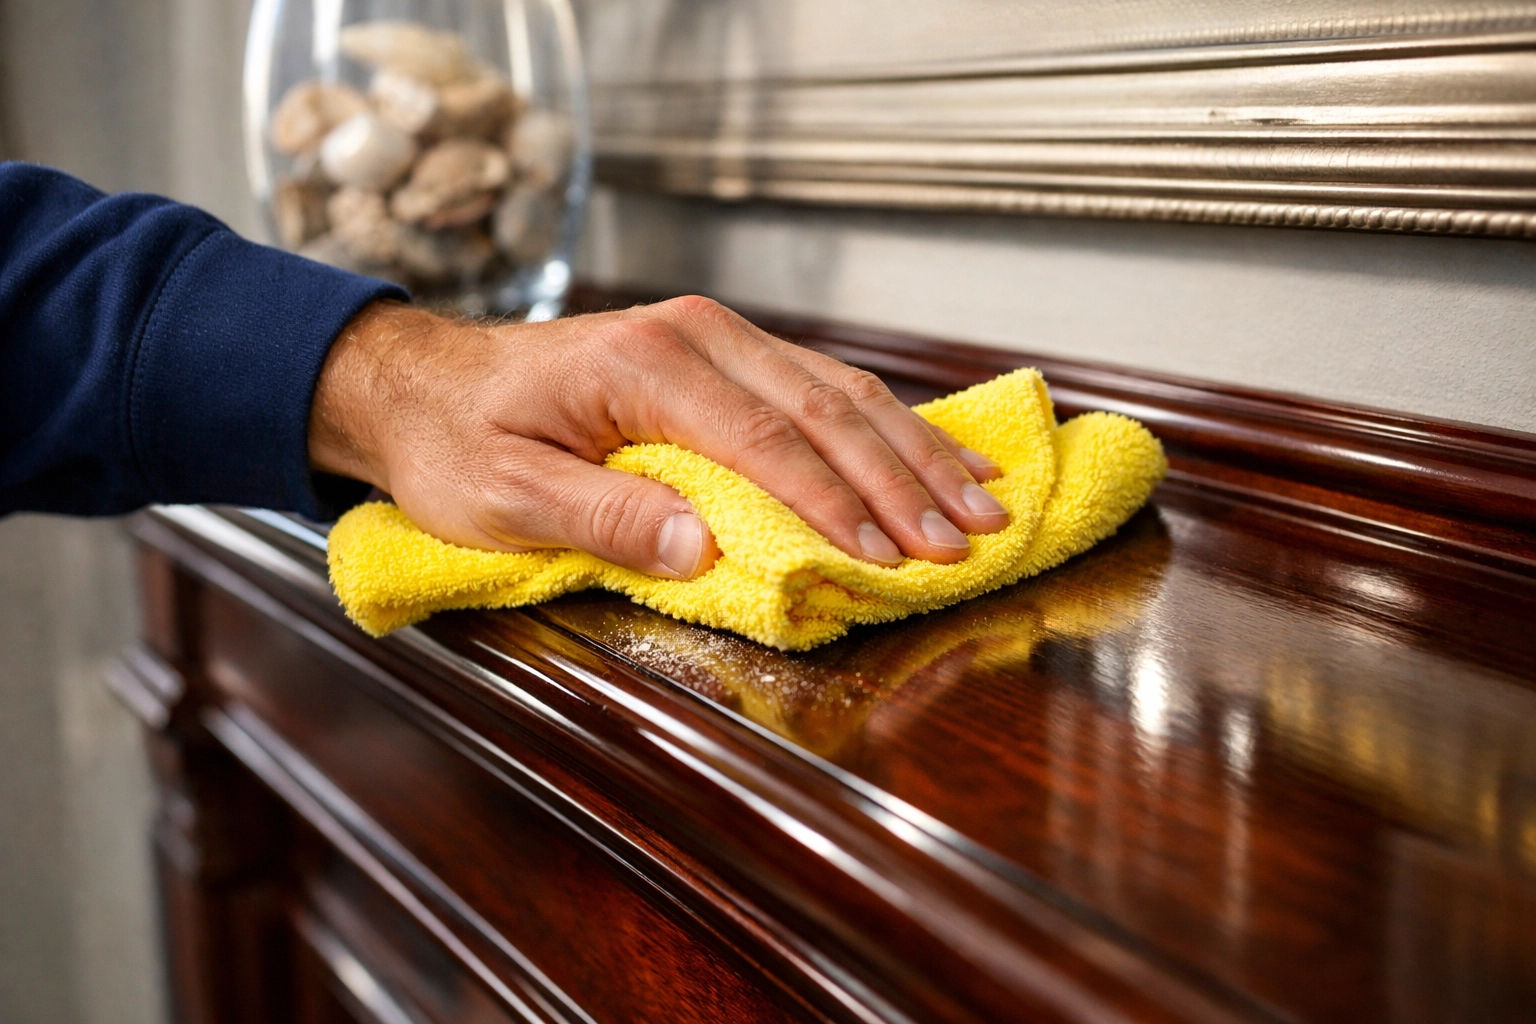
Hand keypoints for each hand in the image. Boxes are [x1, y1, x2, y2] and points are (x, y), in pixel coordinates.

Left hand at [309, 296, 1006, 578]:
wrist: (422, 382)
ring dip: (914, 449)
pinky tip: (930, 453)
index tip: (892, 556)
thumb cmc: (456, 440)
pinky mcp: (721, 357)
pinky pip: (819, 388)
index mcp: (646, 366)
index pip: (766, 441)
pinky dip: (884, 426)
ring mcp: (714, 340)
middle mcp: (696, 338)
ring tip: (984, 497)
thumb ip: (603, 516)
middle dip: (905, 478)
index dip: (836, 503)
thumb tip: (703, 549)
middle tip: (972, 536)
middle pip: (825, 408)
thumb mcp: (504, 493)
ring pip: (839, 391)